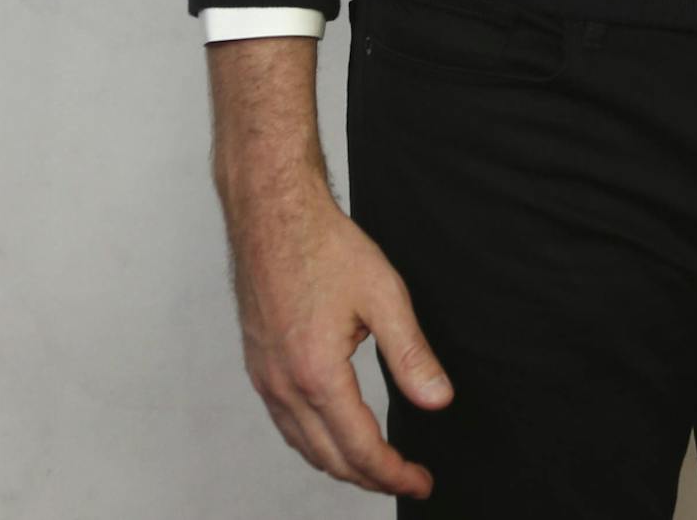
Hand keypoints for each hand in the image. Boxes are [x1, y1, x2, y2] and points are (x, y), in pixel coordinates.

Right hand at [219, 170, 453, 498]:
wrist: (273, 214)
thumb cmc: (324, 245)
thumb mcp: (384, 294)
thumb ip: (411, 354)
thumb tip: (438, 399)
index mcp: (317, 375)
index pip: (360, 449)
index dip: (395, 474)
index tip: (421, 481)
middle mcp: (284, 386)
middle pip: (329, 459)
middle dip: (370, 478)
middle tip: (406, 478)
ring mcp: (265, 378)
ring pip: (303, 446)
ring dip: (340, 464)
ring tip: (375, 466)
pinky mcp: (258, 365)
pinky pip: (285, 423)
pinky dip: (313, 442)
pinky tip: (331, 433)